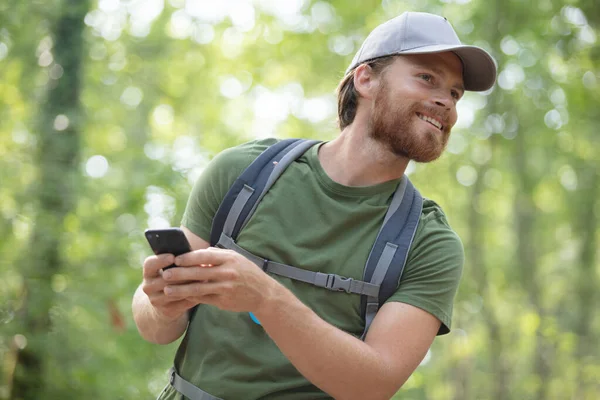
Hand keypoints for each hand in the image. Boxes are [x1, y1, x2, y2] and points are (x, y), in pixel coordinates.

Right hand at [141, 253, 198, 320]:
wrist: (164, 303)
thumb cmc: (172, 277)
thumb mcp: (169, 268)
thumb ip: (178, 262)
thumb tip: (194, 253)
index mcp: (148, 273)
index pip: (150, 264)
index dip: (160, 260)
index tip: (173, 257)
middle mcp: (148, 287)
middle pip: (165, 279)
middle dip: (182, 273)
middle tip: (198, 266)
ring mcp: (156, 300)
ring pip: (175, 291)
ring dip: (190, 285)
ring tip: (204, 278)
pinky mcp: (167, 310)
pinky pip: (182, 302)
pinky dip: (194, 296)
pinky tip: (204, 290)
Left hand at [161, 247, 277, 312]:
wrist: (263, 293)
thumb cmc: (247, 272)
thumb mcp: (236, 258)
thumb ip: (217, 255)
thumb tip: (196, 253)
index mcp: (229, 259)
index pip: (205, 256)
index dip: (188, 257)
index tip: (175, 259)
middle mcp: (227, 273)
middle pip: (198, 272)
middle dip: (180, 274)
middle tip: (165, 274)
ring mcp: (225, 288)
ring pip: (198, 288)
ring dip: (181, 290)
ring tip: (167, 290)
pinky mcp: (224, 301)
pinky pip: (204, 299)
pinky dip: (191, 298)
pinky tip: (180, 298)